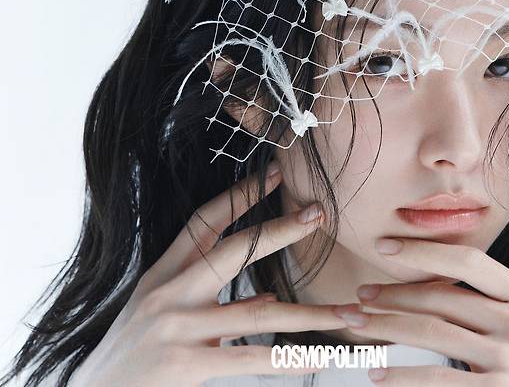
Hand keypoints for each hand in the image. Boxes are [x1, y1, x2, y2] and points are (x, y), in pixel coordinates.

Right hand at [70, 163, 350, 385]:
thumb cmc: (129, 351)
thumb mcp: (154, 305)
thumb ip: (202, 286)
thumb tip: (264, 282)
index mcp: (164, 271)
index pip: (205, 220)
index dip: (241, 194)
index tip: (274, 173)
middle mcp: (171, 291)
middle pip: (236, 249)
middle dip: (281, 230)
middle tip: (318, 214)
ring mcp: (179, 326)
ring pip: (259, 310)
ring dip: (312, 314)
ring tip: (350, 313)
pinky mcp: (186, 364)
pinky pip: (252, 358)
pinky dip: (291, 357)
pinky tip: (320, 355)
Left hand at [332, 237, 508, 385]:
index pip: (468, 261)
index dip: (424, 250)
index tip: (389, 247)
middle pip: (440, 298)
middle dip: (394, 296)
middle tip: (361, 296)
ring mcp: (508, 360)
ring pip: (434, 335)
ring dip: (389, 328)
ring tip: (359, 327)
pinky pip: (442, 382)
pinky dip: (406, 376)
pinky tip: (381, 374)